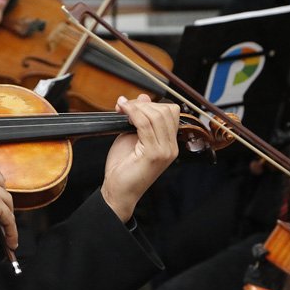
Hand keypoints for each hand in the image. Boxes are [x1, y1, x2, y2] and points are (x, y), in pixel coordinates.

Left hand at [101, 95, 178, 221]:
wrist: (118, 192)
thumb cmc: (123, 167)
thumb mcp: (131, 136)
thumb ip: (139, 119)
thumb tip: (144, 96)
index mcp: (169, 143)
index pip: (171, 112)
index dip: (151, 103)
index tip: (131, 106)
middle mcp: (171, 147)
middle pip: (166, 110)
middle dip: (143, 103)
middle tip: (124, 107)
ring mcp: (165, 151)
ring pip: (157, 115)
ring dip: (136, 107)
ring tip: (122, 110)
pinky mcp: (154, 154)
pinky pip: (145, 124)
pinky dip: (132, 113)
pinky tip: (122, 111)